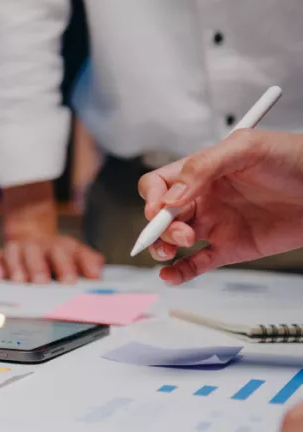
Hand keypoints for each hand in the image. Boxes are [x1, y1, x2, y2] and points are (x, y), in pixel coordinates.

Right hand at [0, 182, 104, 283]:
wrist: (32, 233)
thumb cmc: (57, 253)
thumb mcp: (78, 254)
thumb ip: (90, 263)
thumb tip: (97, 274)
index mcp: (60, 247)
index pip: (64, 253)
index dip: (67, 266)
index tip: (69, 281)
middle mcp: (37, 246)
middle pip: (36, 253)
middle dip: (39, 267)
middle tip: (41, 282)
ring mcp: (18, 249)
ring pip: (14, 253)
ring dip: (16, 267)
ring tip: (19, 281)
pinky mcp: (0, 254)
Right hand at [138, 130, 302, 283]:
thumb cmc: (295, 159)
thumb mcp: (246, 149)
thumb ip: (204, 167)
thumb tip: (171, 197)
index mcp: (200, 173)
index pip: (158, 185)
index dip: (152, 198)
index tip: (158, 210)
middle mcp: (203, 199)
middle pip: (161, 217)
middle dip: (160, 228)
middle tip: (181, 233)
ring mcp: (214, 225)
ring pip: (172, 242)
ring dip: (165, 248)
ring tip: (179, 248)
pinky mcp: (228, 249)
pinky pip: (196, 265)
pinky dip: (179, 273)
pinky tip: (171, 275)